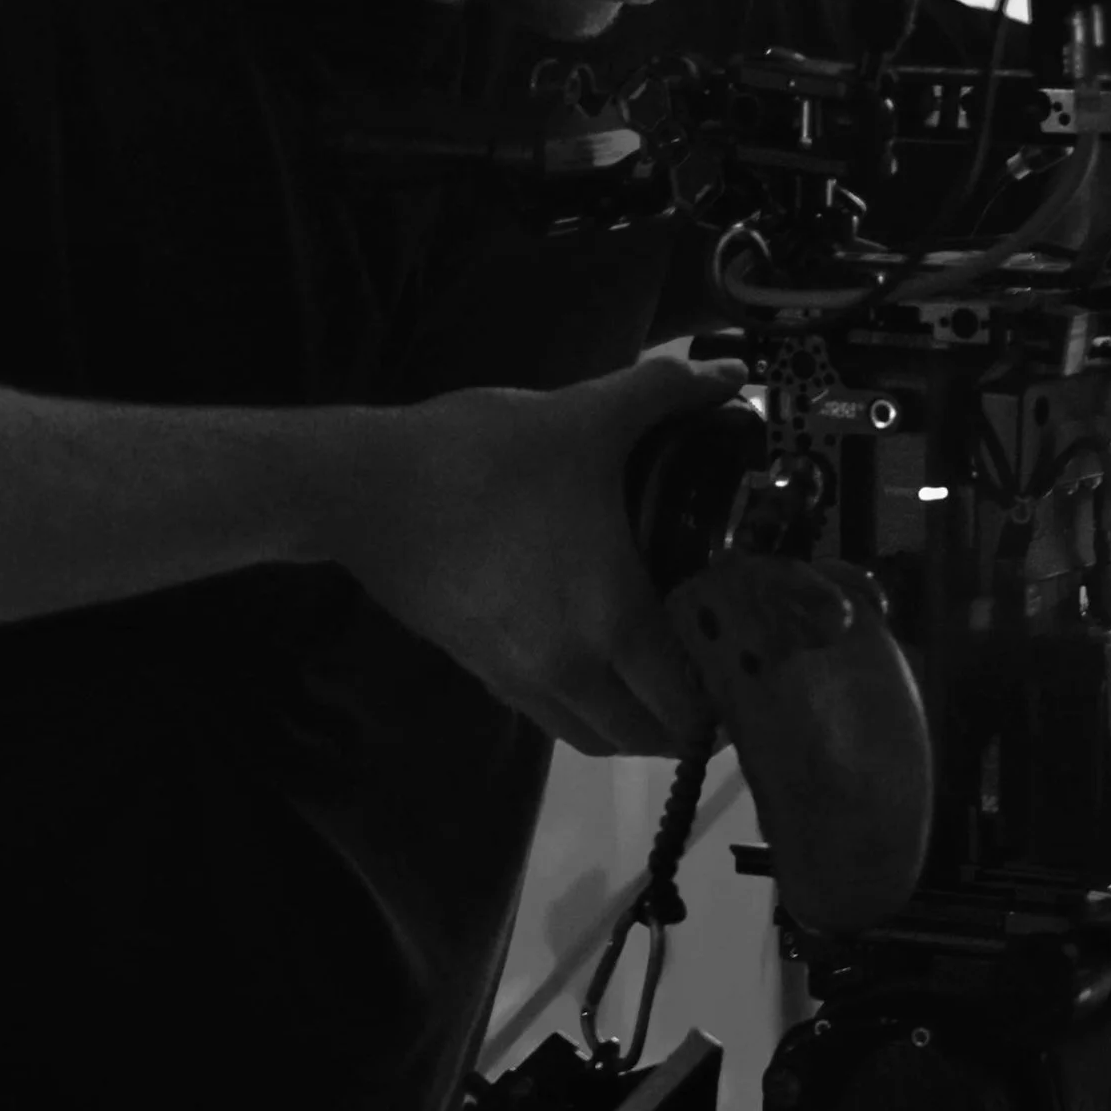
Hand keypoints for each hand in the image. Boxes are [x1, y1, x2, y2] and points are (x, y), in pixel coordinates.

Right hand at [343, 353, 752, 758]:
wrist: (366, 489)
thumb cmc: (486, 457)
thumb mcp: (582, 415)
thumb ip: (664, 392)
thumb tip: (731, 374)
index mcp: (612, 617)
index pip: (682, 703)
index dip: (720, 705)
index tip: (744, 683)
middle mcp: (571, 666)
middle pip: (641, 736)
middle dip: (681, 727)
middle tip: (711, 687)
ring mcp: (517, 675)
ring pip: (590, 736)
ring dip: (629, 727)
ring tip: (655, 687)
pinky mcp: (476, 667)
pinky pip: (544, 714)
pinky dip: (580, 708)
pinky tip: (588, 662)